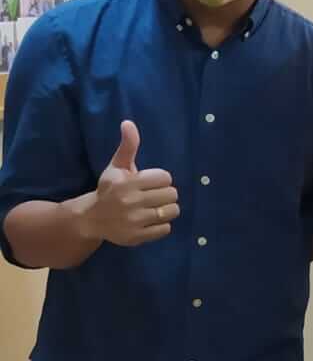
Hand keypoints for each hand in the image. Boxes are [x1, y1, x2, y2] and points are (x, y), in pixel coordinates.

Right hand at [82, 121, 179, 247]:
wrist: (91, 219)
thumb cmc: (109, 189)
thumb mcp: (116, 166)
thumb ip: (128, 146)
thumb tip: (128, 123)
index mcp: (127, 182)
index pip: (165, 177)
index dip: (160, 179)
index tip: (150, 183)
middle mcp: (130, 202)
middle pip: (172, 194)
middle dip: (165, 194)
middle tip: (154, 196)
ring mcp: (134, 221)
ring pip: (172, 211)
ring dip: (168, 209)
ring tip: (155, 208)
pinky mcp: (137, 237)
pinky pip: (166, 229)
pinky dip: (162, 225)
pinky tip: (151, 221)